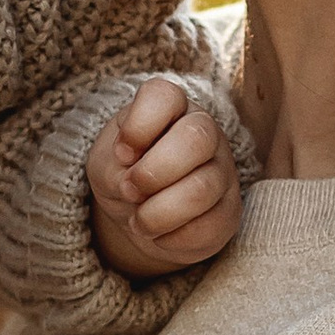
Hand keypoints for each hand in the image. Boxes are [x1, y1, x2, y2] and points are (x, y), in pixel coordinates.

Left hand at [88, 75, 241, 279]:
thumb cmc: (121, 174)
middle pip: (196, 138)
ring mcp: (223, 171)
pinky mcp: (229, 211)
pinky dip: (172, 238)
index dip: (138, 127)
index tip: (121, 153)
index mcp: (170, 107)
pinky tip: (160, 233)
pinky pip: (207, 227)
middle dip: (153, 172)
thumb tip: (133, 181)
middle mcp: (205, 131)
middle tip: (129, 190)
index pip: (164, 96)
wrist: (136, 214)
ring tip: (138, 221)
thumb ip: (113, 165)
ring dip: (157, 214)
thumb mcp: (104, 164)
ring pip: (201, 190)